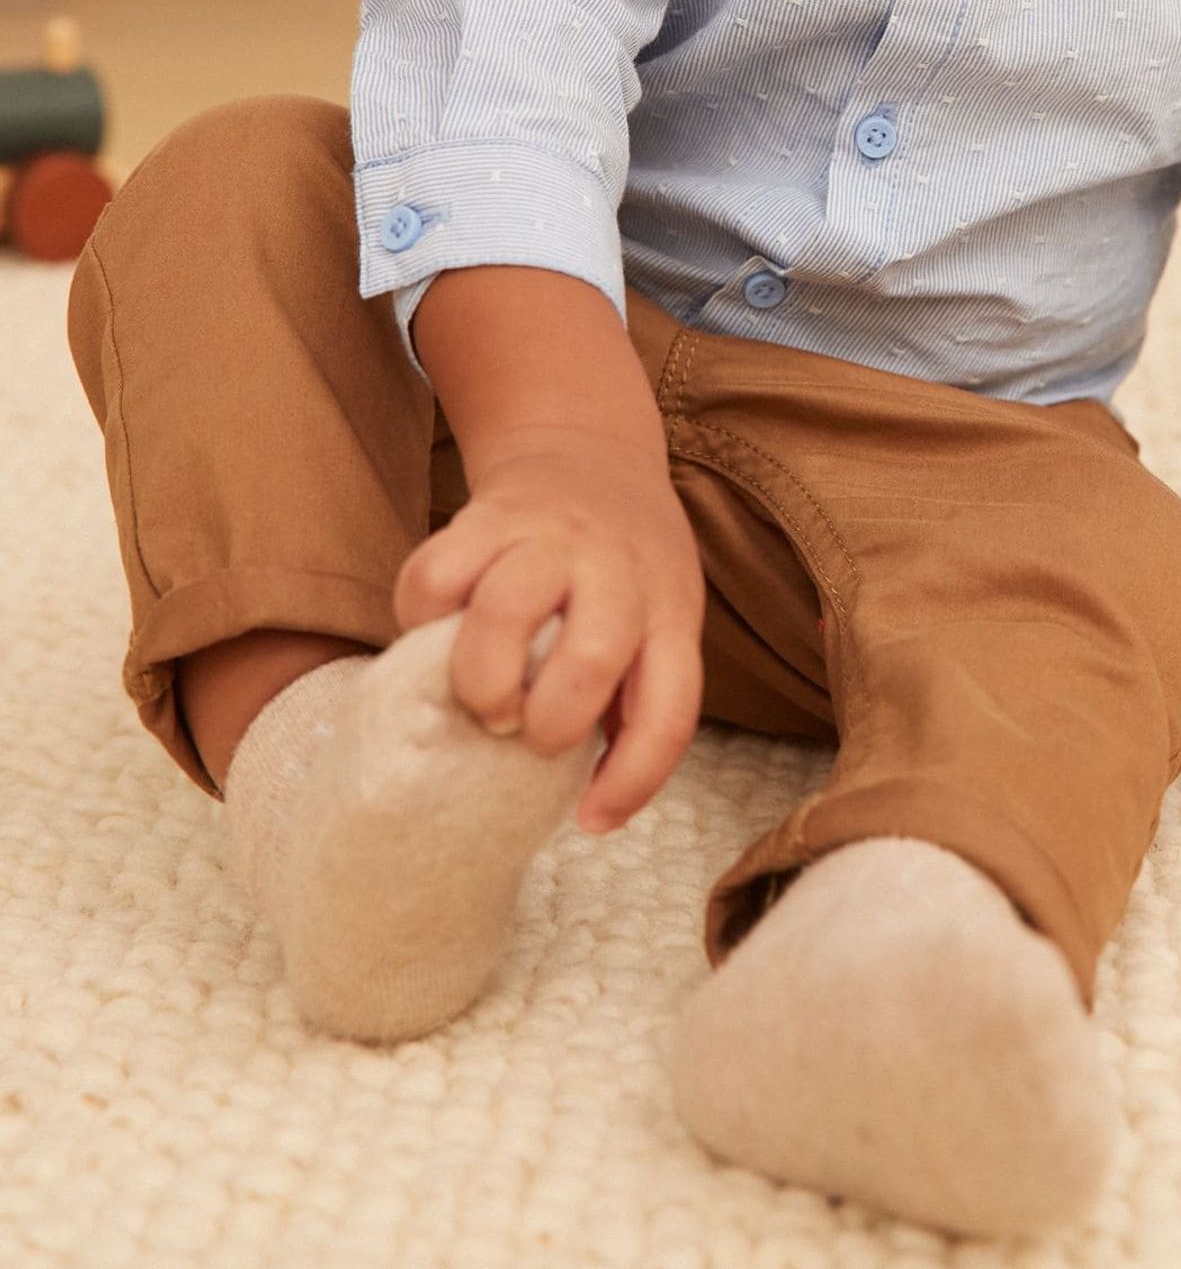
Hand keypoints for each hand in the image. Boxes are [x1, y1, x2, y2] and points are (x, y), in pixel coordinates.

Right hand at [392, 450, 706, 836]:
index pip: (670, 709)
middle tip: (520, 731)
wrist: (586, 446)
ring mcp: (549, 539)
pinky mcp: (484, 518)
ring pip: (506, 610)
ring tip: (478, 697)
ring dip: (482, 678)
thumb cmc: (623, 566)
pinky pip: (436, 576)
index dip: (631, 780)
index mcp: (669, 611)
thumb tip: (582, 798)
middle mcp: (616, 571)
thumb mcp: (660, 616)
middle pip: (590, 658)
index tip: (591, 822)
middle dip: (548, 721)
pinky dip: (421, 620)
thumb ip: (629, 691)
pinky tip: (435, 635)